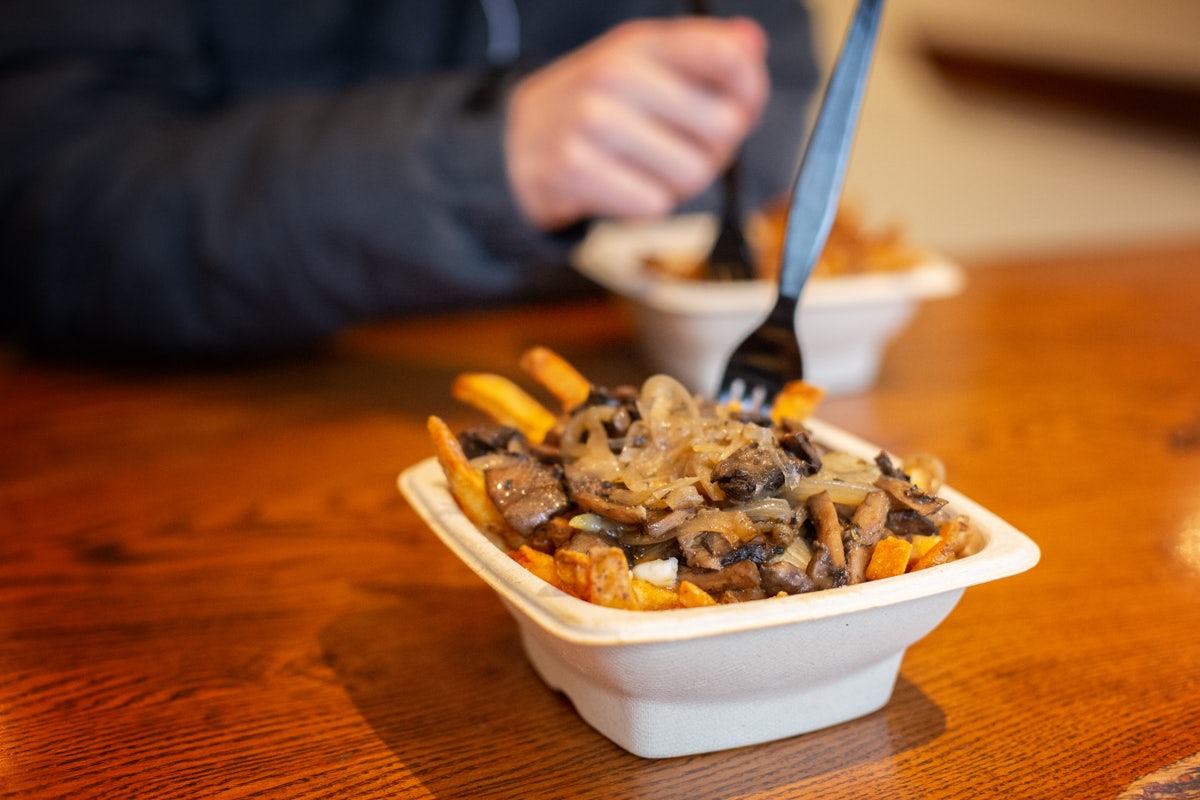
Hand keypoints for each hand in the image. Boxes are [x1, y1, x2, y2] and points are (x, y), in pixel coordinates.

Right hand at [505, 16, 768, 230]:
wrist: (517, 143)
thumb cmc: (598, 108)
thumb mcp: (645, 65)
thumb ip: (706, 53)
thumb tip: (751, 43)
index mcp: (640, 42)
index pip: (730, 58)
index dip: (750, 92)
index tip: (738, 107)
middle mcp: (616, 73)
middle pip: (722, 127)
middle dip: (714, 149)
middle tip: (683, 148)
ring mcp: (592, 120)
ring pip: (691, 173)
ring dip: (678, 183)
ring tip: (647, 169)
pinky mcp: (575, 168)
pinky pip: (653, 205)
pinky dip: (645, 205)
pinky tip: (621, 186)